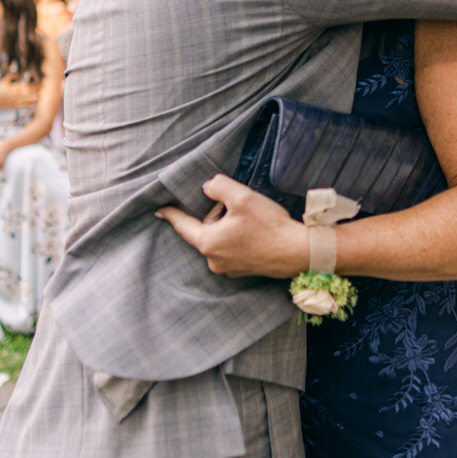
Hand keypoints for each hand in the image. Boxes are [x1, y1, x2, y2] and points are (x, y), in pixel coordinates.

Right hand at [0, 76, 39, 109]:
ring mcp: (16, 101)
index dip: (35, 85)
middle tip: (44, 89)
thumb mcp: (3, 81)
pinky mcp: (14, 106)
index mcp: (15, 88)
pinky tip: (33, 102)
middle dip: (37, 91)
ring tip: (40, 96)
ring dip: (35, 98)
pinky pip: (24, 105)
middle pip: (30, 93)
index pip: (27, 86)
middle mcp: (16, 94)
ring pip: (28, 100)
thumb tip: (18, 74)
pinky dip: (29, 104)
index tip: (41, 84)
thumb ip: (11, 76)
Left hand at [156, 174, 308, 278]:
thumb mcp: (242, 197)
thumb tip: (208, 188)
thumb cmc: (269, 225)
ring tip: (250, 220)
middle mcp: (214, 260)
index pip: (182, 225)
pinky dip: (237, 239)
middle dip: (214, 216)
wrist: (297, 252)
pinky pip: (231, 250)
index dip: (171, 214)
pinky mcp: (242, 270)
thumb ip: (218, 187)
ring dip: (226, 228)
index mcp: (208, 242)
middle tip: (235, 206)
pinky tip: (255, 232)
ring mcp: (228, 268)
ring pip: (219, 240)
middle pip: (204, 231)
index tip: (159, 210)